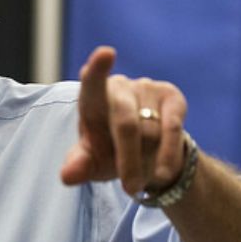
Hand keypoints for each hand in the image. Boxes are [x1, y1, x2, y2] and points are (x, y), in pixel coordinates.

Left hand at [60, 46, 187, 194]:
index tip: (105, 53)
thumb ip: (79, 166)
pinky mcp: (172, 97)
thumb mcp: (92, 163)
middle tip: (130, 188)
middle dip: (128, 159)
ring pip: (151, 130)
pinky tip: (164, 171)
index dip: (98, 69)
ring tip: (141, 182)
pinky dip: (169, 154)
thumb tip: (67, 175)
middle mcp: (119, 87)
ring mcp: (147, 88)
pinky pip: (173, 128)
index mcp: (91, 99)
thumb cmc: (109, 153)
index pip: (92, 83)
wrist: (147, 155)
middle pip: (125, 123)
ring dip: (149, 162)